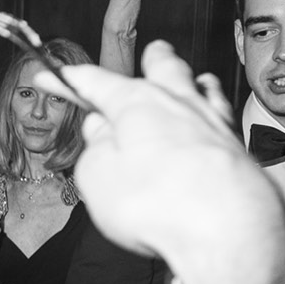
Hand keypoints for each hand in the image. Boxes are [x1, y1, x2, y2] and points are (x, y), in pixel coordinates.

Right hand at [33, 43, 284, 283]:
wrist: (227, 230)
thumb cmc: (154, 202)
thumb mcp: (97, 177)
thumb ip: (94, 149)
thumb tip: (101, 129)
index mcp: (136, 104)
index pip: (95, 83)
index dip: (67, 81)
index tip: (48, 77)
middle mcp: (178, 104)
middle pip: (165, 70)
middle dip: (153, 60)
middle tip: (151, 53)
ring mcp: (212, 123)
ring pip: (202, 88)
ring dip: (192, 81)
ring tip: (192, 79)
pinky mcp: (237, 149)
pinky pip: (222, 117)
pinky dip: (214, 111)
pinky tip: (215, 117)